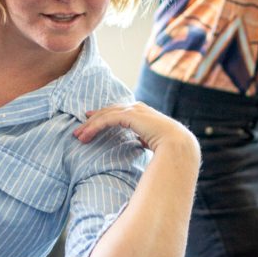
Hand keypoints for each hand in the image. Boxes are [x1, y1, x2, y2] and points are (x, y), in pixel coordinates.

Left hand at [73, 101, 195, 155]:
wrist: (179, 145)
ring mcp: (134, 110)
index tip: (90, 122)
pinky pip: (107, 119)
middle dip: (92, 121)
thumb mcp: (153, 142)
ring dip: (90, 125)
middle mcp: (137, 108)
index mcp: (143, 113)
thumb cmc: (170, 148)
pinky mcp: (130, 115)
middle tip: (79, 131)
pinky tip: (86, 134)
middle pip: (109, 111)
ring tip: (78, 135)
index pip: (118, 112)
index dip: (103, 116)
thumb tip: (141, 145)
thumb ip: (144, 140)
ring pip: (105, 114)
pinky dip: (95, 126)